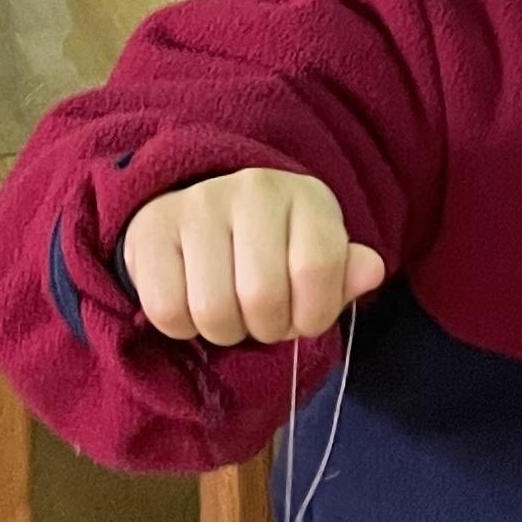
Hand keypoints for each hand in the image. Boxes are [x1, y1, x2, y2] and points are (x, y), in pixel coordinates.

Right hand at [121, 168, 385, 345]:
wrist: (200, 215)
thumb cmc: (273, 249)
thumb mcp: (317, 257)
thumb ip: (344, 273)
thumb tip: (370, 271)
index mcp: (306, 196)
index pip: (316, 271)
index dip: (312, 315)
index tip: (303, 317)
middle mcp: (252, 189)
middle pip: (262, 297)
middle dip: (265, 328)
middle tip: (261, 317)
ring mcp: (197, 205)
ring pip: (213, 311)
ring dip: (224, 331)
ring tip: (228, 309)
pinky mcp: (150, 230)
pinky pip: (168, 311)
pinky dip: (183, 326)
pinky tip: (192, 300)